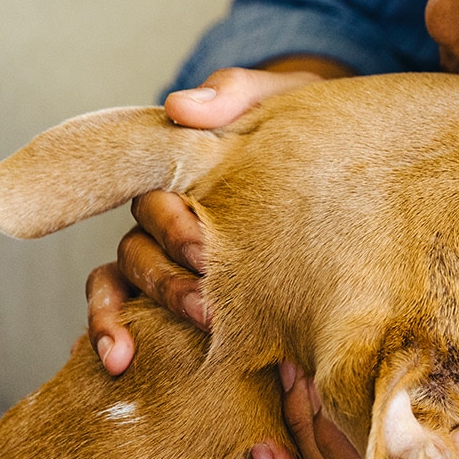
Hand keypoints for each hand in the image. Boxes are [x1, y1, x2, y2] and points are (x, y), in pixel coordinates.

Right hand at [86, 61, 340, 372]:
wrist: (345, 155)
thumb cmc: (306, 124)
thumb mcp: (285, 99)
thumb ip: (238, 94)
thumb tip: (181, 106)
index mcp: (184, 170)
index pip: (151, 195)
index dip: (169, 225)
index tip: (201, 249)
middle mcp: (166, 215)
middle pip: (138, 250)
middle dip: (168, 281)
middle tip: (208, 311)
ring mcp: (169, 255)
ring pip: (125, 282)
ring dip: (144, 313)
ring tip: (174, 343)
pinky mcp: (186, 290)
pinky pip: (131, 314)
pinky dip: (114, 335)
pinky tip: (121, 365)